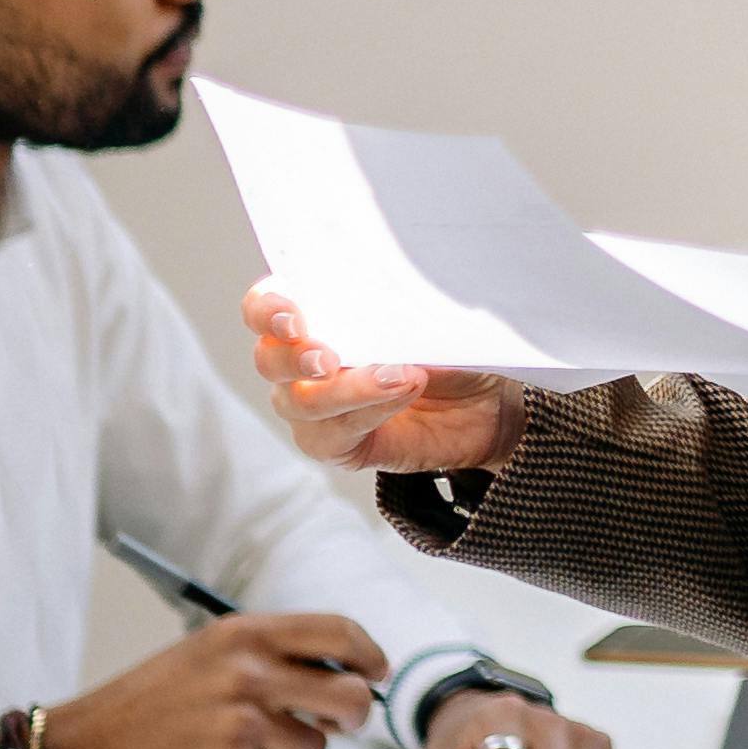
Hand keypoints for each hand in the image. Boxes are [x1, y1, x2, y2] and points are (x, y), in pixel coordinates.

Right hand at [37, 615, 388, 748]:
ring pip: (315, 746)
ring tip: (239, 744)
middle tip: (337, 724)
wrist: (89, 746)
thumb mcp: (211, 652)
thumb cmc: (153, 701)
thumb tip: (343, 672)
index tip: (376, 673)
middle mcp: (250, 670)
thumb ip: (272, 655)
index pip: (339, 633)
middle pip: (351, 696)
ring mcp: (244, 719)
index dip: (369, 655)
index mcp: (246, 633)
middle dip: (353, 717)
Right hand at [243, 282, 518, 477]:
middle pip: (269, 359)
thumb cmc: (446, 351)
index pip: (263, 308)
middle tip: (328, 356)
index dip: (266, 309)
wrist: (483, 405)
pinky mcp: (334, 445)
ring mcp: (310, 409)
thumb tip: (391, 303)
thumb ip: (396, 312)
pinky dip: (370, 411)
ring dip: (348, 388)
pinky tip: (402, 396)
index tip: (291, 315)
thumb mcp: (426, 322)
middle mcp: (297, 364)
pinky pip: (334, 434)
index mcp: (310, 319)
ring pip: (301, 402)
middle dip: (295, 356)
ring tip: (399, 376)